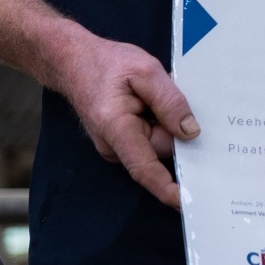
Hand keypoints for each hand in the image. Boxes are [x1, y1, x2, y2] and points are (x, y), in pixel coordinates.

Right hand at [44, 28, 198, 208]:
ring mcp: (117, 145)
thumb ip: (170, 101)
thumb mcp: (146, 71)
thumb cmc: (107, 64)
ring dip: (165, 121)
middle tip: (169, 96)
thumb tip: (191, 132)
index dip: (167, 188)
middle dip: (175, 128)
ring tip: (152, 94)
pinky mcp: (122, 141)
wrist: (73, 61)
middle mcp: (114, 144)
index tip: (186, 202)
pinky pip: (152, 137)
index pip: (145, 168)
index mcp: (117, 128)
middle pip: (163, 149)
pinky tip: (149, 101)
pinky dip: (158, 121)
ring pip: (160, 142)